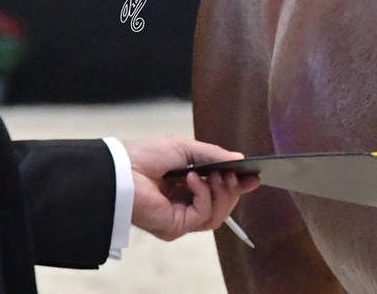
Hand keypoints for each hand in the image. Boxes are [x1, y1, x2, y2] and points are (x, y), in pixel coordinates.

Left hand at [124, 137, 261, 240]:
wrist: (121, 170)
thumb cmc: (147, 156)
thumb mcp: (187, 149)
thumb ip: (214, 156)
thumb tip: (240, 158)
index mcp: (186, 188)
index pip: (219, 193)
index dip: (238, 186)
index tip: (255, 176)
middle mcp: (185, 206)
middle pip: (223, 207)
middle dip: (233, 189)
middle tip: (233, 173)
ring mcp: (181, 219)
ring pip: (218, 215)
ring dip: (222, 192)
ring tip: (215, 174)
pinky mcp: (176, 227)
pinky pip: (204, 215)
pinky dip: (204, 194)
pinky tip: (192, 179)